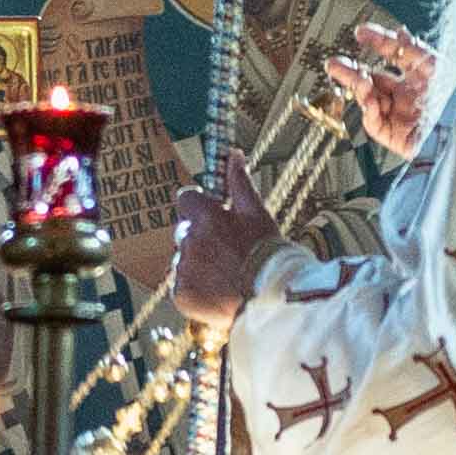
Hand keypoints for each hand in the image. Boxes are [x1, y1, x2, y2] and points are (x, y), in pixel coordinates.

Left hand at [170, 163, 273, 340]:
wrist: (273, 299)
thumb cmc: (270, 255)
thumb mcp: (258, 213)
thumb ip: (239, 183)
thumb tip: (233, 154)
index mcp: (205, 218)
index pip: (185, 199)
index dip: (199, 207)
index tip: (213, 217)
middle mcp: (189, 241)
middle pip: (184, 231)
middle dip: (200, 238)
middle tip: (227, 253)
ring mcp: (183, 269)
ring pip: (183, 260)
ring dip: (198, 264)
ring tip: (226, 275)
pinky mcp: (182, 295)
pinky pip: (181, 286)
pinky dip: (196, 289)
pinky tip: (218, 291)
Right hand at [327, 19, 434, 155]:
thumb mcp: (436, 65)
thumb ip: (414, 49)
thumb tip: (399, 31)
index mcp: (422, 78)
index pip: (394, 57)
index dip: (378, 43)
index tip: (361, 33)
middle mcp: (410, 97)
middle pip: (375, 81)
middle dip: (352, 71)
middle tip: (334, 62)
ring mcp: (402, 116)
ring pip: (369, 100)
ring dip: (356, 85)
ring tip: (348, 74)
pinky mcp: (396, 137)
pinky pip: (375, 123)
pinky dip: (368, 109)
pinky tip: (368, 99)